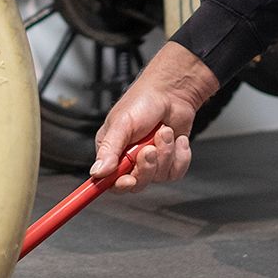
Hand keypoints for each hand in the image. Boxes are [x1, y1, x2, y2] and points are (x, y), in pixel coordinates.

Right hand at [90, 41, 220, 192]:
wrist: (173, 92)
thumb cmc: (143, 101)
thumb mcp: (122, 124)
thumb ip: (109, 149)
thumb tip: (97, 172)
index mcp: (111, 151)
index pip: (109, 181)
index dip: (119, 185)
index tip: (128, 180)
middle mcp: (130, 159)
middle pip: (137, 182)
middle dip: (147, 166)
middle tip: (150, 148)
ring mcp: (151, 161)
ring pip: (159, 177)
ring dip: (165, 153)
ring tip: (164, 132)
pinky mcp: (170, 160)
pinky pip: (176, 172)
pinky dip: (180, 155)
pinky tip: (177, 139)